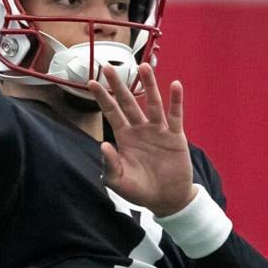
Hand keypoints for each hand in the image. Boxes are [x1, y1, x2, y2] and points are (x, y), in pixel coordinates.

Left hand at [88, 63, 197, 216]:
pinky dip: (176, 101)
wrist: (167, 200)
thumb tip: (103, 145)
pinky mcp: (175, 137)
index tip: (91, 82)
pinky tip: (175, 85)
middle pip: (128, 102)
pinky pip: (176, 116)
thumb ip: (110, 164)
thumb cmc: (140, 191)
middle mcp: (140, 129)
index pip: (111, 113)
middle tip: (108, 66)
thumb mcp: (119, 182)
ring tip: (144, 67)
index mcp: (124, 137)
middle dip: (119, 85)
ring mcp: (158, 131)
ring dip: (149, 85)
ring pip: (152, 103)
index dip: (102, 98)